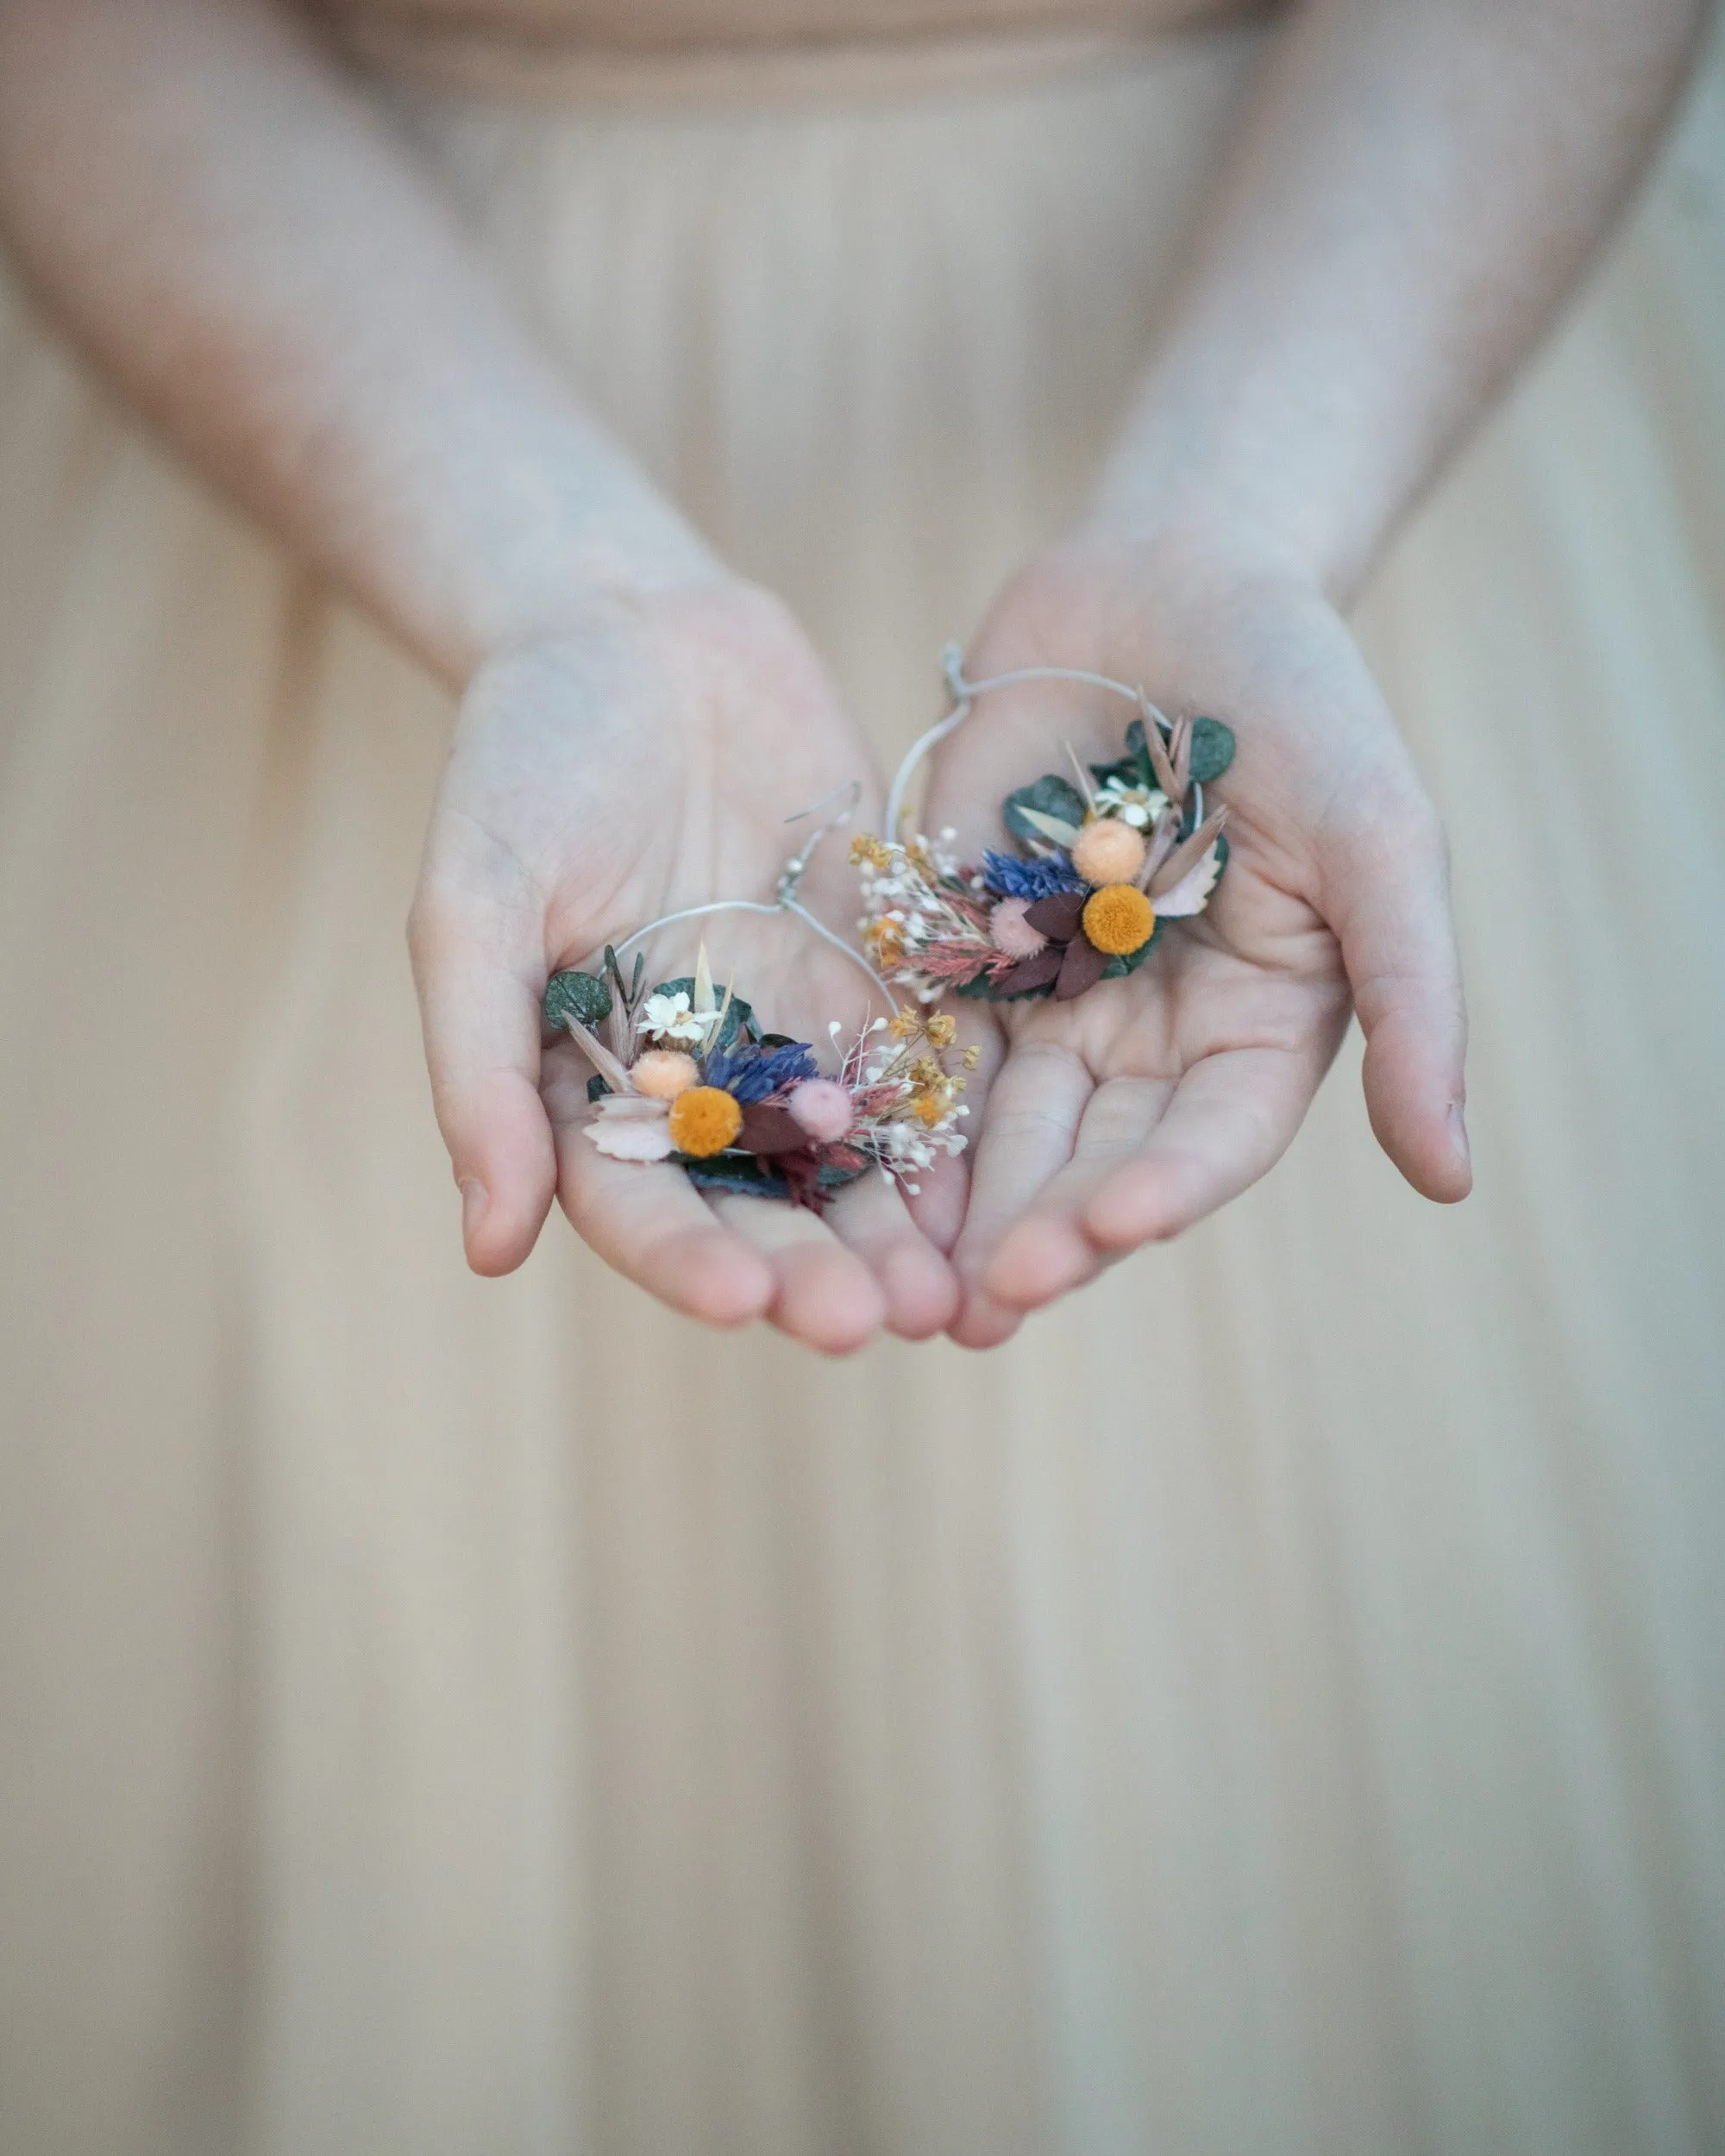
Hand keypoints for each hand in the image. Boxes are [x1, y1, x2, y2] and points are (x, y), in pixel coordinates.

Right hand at [409, 577, 958, 1351]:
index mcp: (592, 1084)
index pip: (639, 1203)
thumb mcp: (474, 902)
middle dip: (815, 1269)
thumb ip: (479, 1067)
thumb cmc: (524, 761)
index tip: (742, 1302)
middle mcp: (701, 1081)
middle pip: (762, 1202)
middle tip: (872, 1322)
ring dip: (900, 1230)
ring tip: (952, 1295)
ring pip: (856, 1156)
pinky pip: (928, 1062)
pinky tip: (1007, 1181)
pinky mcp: (881, 974)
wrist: (637, 634)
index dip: (688, 1259)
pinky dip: (962, 1126)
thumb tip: (488, 1251)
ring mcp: (798, 1031)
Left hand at [923, 530, 1470, 1347]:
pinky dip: (889, 1105)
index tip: (1104, 1235)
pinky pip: (920, 1039)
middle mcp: (1151, 1035)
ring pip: (998, 1123)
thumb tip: (1453, 1182)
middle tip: (980, 1306)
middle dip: (1038, 1228)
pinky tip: (846, 1166)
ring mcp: (1049, 996)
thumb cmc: (1304, 701)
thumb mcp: (1380, 838)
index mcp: (1255, 1028)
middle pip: (1091, 1156)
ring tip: (905, 1287)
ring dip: (956, 1205)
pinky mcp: (958, 947)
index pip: (1208, 1141)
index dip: (1160, 1193)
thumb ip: (1413, 1000)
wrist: (1168, 579)